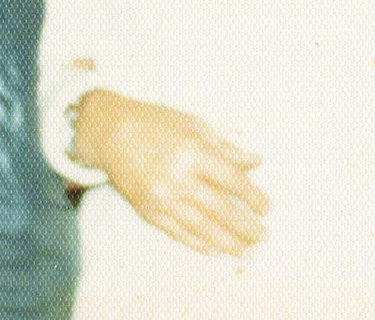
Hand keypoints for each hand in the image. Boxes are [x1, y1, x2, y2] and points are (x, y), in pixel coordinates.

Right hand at [72, 90, 267, 256]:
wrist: (108, 132)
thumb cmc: (152, 122)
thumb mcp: (192, 123)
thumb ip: (225, 146)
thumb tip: (255, 161)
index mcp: (192, 152)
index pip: (232, 181)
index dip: (253, 196)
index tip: (266, 208)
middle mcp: (178, 178)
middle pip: (220, 209)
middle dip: (245, 226)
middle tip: (263, 236)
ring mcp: (162, 198)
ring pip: (201, 227)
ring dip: (227, 242)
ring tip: (246, 251)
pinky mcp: (148, 211)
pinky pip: (178, 232)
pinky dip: (198, 243)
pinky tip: (214, 250)